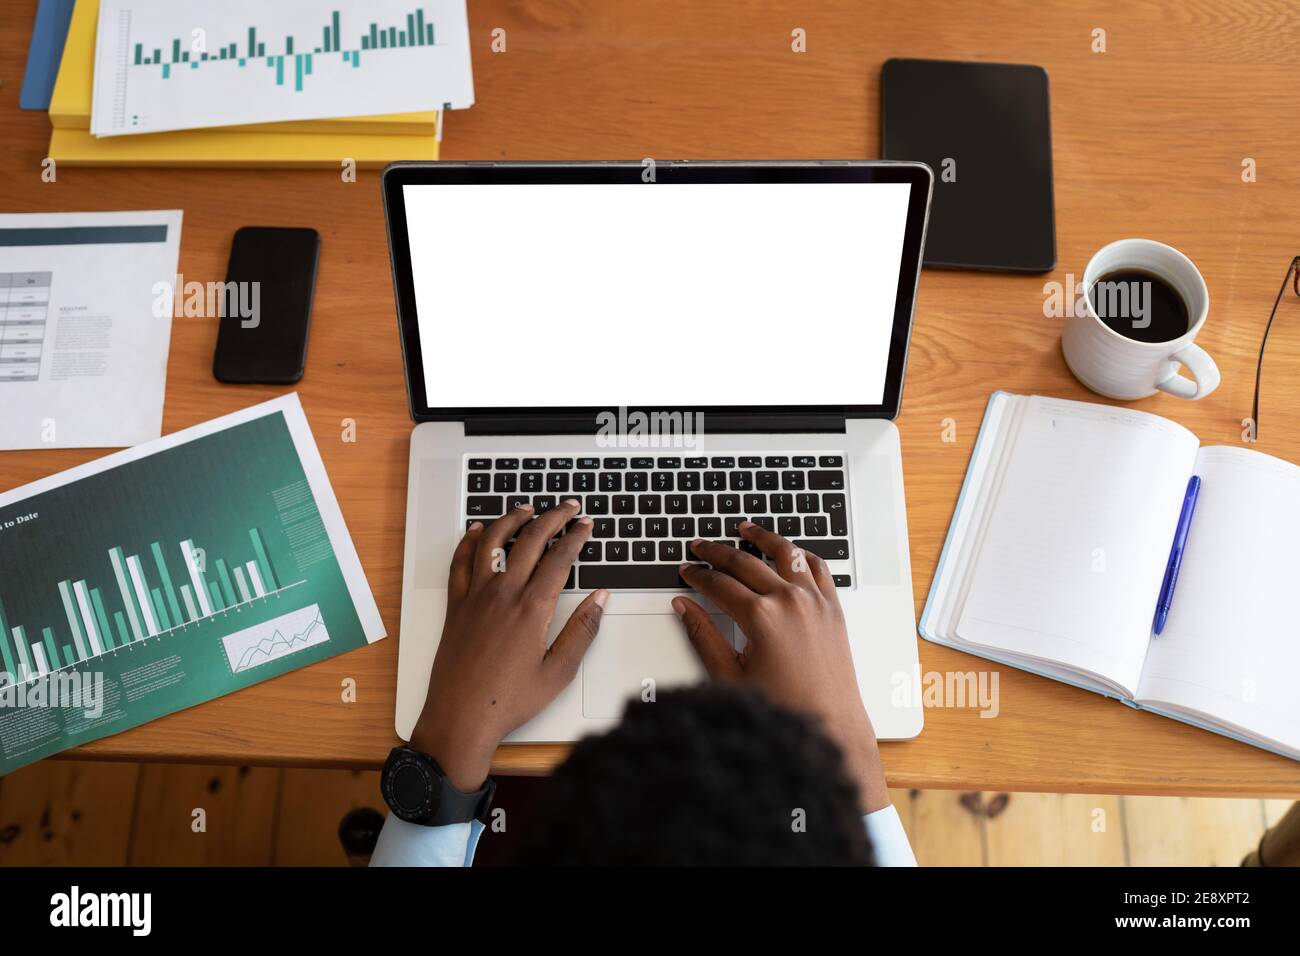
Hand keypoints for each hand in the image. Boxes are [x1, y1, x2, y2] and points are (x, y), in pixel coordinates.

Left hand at [410, 498, 608, 790]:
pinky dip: (470, 541)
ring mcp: (475, 597)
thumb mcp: (559, 672)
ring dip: (511, 519)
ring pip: (492, 542)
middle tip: (568, 508)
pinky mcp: (456, 606)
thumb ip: (582, 631)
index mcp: (532, 609)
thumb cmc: (509, 701)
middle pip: (529, 540)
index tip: (586, 525)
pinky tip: (478, 531)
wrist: (461, 717)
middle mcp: (503, 594)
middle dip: (552, 517)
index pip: (559, 558)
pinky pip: (460, 563)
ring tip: (526, 508)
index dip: (576, 537)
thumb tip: (600, 599)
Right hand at [672, 522, 888, 812]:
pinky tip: (789, 551)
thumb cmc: (782, 707)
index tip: (686, 571)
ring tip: (745, 528)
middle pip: (745, 562)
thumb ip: (703, 635)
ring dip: (762, 537)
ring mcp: (815, 601)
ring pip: (785, 553)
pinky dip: (800, 554)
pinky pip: (817, 567)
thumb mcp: (729, 674)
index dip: (697, 575)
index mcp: (761, 617)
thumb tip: (684, 607)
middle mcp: (790, 601)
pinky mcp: (833, 608)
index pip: (718, 584)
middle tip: (700, 547)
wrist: (830, 725)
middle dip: (717, 552)